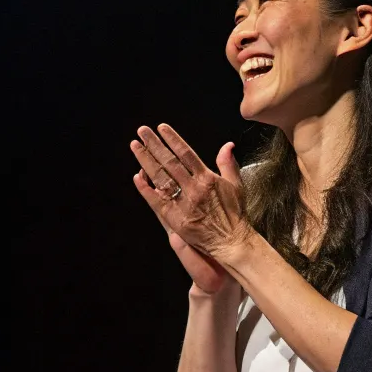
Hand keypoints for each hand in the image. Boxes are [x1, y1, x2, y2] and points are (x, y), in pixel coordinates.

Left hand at [130, 124, 251, 270]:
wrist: (232, 242)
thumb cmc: (235, 216)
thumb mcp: (236, 185)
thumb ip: (228, 164)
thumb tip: (227, 145)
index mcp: (207, 178)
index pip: (186, 153)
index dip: (172, 139)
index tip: (161, 128)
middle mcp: (193, 189)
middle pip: (169, 162)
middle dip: (154, 144)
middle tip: (142, 131)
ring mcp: (182, 204)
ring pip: (160, 178)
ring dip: (146, 160)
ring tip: (136, 146)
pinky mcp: (175, 219)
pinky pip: (156, 201)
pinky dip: (146, 188)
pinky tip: (137, 176)